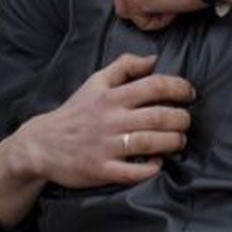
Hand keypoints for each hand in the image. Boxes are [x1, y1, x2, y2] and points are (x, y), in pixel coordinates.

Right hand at [16, 52, 194, 188]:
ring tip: (178, 141)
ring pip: (150, 143)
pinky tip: (157, 163)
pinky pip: (134, 172)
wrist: (42, 144)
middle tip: (186, 121)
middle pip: (158, 116)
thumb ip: (124, 66)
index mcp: (111, 96)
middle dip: (181, 119)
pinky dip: (151, 168)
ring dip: (173, 142)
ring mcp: (106, 146)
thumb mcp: (95, 82)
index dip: (179, 87)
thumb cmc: (75, 112)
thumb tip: (154, 59)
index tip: (189, 93)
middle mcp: (110, 119)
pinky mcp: (101, 170)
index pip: (154, 85)